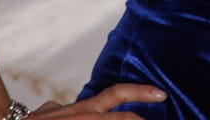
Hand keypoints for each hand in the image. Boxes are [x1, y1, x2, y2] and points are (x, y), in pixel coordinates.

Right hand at [33, 84, 166, 117]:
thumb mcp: (47, 113)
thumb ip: (58, 109)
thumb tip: (56, 107)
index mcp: (83, 109)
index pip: (117, 94)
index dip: (141, 92)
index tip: (162, 93)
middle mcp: (85, 117)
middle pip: (122, 117)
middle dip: (141, 119)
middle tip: (161, 114)